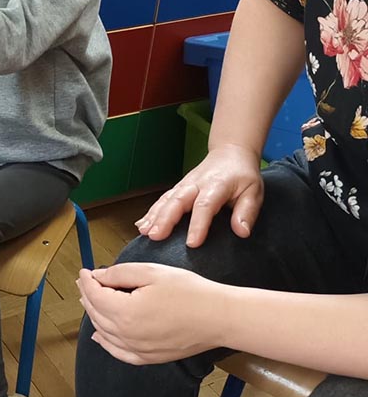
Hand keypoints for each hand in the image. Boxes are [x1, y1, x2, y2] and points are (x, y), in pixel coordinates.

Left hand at [78, 263, 227, 364]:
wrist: (219, 318)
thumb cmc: (190, 293)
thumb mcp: (152, 273)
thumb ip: (120, 274)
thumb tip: (97, 277)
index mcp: (126, 312)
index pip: (95, 295)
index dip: (87, 281)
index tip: (85, 271)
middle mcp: (127, 335)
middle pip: (96, 313)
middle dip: (88, 295)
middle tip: (85, 282)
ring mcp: (137, 350)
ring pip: (104, 332)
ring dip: (94, 315)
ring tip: (90, 300)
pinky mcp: (148, 358)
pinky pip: (118, 352)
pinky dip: (105, 342)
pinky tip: (99, 335)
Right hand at [135, 144, 263, 247]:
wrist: (230, 153)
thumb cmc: (242, 175)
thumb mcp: (253, 192)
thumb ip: (247, 212)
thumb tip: (241, 232)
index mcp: (217, 184)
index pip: (205, 205)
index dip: (198, 225)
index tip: (192, 243)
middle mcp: (196, 183)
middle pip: (177, 200)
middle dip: (165, 218)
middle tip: (156, 236)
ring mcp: (185, 184)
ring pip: (166, 199)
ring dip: (154, 216)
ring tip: (145, 232)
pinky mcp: (178, 188)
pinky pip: (162, 200)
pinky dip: (150, 212)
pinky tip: (142, 225)